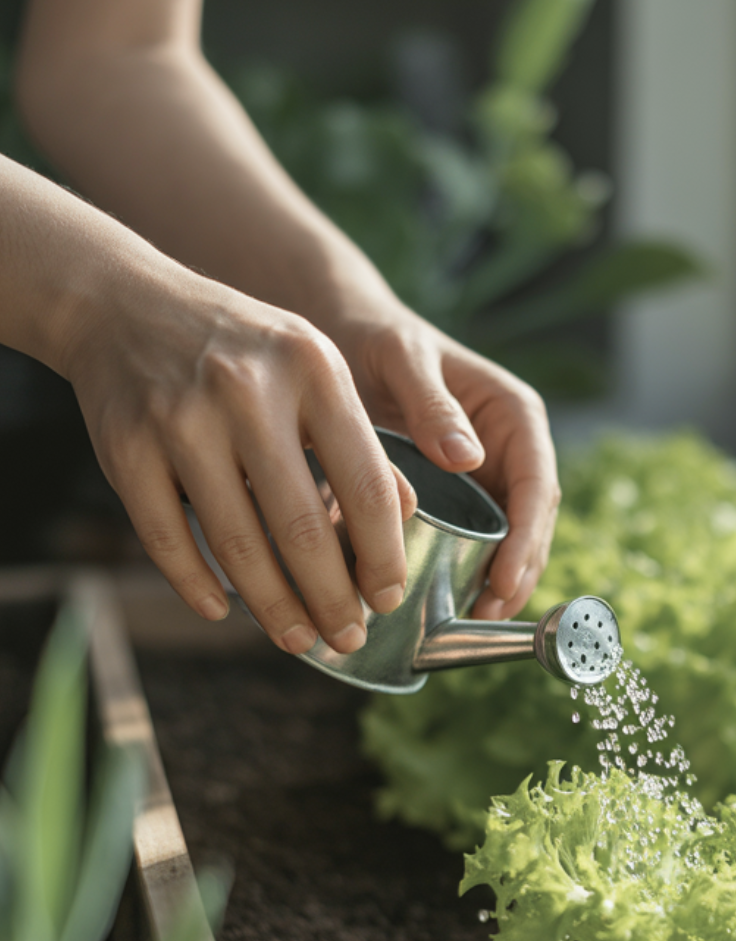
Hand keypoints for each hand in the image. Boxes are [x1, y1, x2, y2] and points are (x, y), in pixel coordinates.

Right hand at [67, 264, 417, 655]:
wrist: (125, 303)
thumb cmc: (246, 352)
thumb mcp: (316, 371)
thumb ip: (362, 442)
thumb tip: (406, 521)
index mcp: (314, 371)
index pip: (368, 486)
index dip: (383, 557)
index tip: (388, 599)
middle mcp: (248, 391)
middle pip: (302, 528)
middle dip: (330, 599)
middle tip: (346, 636)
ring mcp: (180, 420)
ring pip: (236, 544)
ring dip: (272, 607)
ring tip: (296, 638)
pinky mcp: (125, 448)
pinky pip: (167, 539)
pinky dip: (197, 585)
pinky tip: (224, 610)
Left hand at [337, 307, 559, 620]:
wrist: (346, 333)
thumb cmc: (376, 336)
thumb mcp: (403, 358)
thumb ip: (433, 404)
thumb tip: (468, 458)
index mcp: (514, 414)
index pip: (536, 486)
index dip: (527, 539)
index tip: (504, 580)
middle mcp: (510, 448)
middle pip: (531, 523)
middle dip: (516, 572)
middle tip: (486, 614)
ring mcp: (488, 476)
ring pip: (508, 539)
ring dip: (498, 581)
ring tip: (471, 620)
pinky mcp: (460, 495)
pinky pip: (476, 539)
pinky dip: (470, 571)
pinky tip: (451, 602)